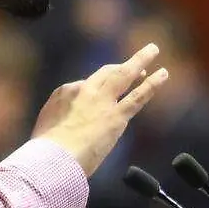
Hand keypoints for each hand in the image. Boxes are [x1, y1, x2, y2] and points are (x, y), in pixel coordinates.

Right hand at [32, 43, 168, 175]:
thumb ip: (60, 117)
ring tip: (153, 50)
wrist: (53, 157)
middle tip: (141, 58)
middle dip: (124, 65)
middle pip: (108, 72)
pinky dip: (151, 84)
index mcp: (65, 92)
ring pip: (124, 75)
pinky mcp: (116, 116)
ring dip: (140, 61)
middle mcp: (84, 90)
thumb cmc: (46, 149)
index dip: (101, 87)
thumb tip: (71, 119)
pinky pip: (137, 97)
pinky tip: (162, 74)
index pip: (87, 85)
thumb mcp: (46, 126)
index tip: (108, 94)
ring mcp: (102, 101)